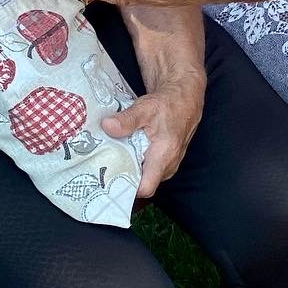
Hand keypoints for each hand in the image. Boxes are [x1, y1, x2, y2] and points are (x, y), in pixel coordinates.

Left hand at [104, 78, 205, 198]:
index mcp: (164, 156)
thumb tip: (107, 126)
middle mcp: (168, 165)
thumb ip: (127, 119)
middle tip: (103, 169)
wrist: (184, 99)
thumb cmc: (168, 104)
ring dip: (131, 170)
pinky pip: (149, 170)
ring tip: (112, 161)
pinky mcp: (166, 161)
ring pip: (146, 176)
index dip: (127, 188)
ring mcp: (168, 165)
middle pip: (142, 184)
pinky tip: (125, 154)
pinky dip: (137, 164)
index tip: (108, 181)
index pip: (146, 187)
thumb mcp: (145, 108)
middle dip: (124, 178)